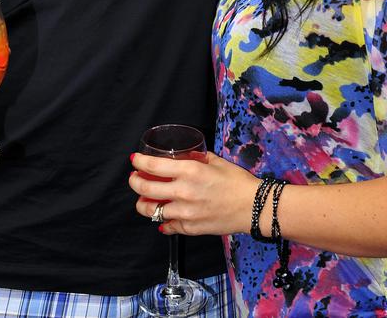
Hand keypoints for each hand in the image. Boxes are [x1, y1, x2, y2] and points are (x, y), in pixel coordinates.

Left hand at [129, 150, 257, 236]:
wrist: (253, 207)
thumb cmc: (236, 181)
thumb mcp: (215, 161)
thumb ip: (196, 159)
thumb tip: (184, 156)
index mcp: (189, 172)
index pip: (152, 166)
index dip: (139, 162)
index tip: (134, 160)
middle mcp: (182, 192)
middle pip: (145, 189)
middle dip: (134, 182)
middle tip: (134, 178)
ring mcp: (185, 213)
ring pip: (151, 211)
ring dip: (143, 204)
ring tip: (144, 199)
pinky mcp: (190, 228)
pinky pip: (167, 226)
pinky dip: (163, 221)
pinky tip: (163, 216)